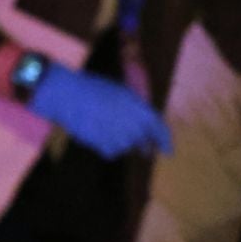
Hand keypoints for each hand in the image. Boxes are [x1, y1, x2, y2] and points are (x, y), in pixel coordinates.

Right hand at [28, 62, 171, 158]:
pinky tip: (96, 133)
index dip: (165, 142)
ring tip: (103, 125)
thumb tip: (142, 122)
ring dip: (119, 141)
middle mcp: (136, 127)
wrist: (72, 96)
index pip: (160, 131)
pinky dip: (105, 146)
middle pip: (142, 141)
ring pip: (125, 147)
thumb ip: (136, 110)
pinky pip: (111, 152)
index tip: (168, 152)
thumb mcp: (123, 93)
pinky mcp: (106, 148)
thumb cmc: (96, 89)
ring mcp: (121, 139)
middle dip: (142, 144)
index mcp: (143, 111)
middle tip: (141, 148)